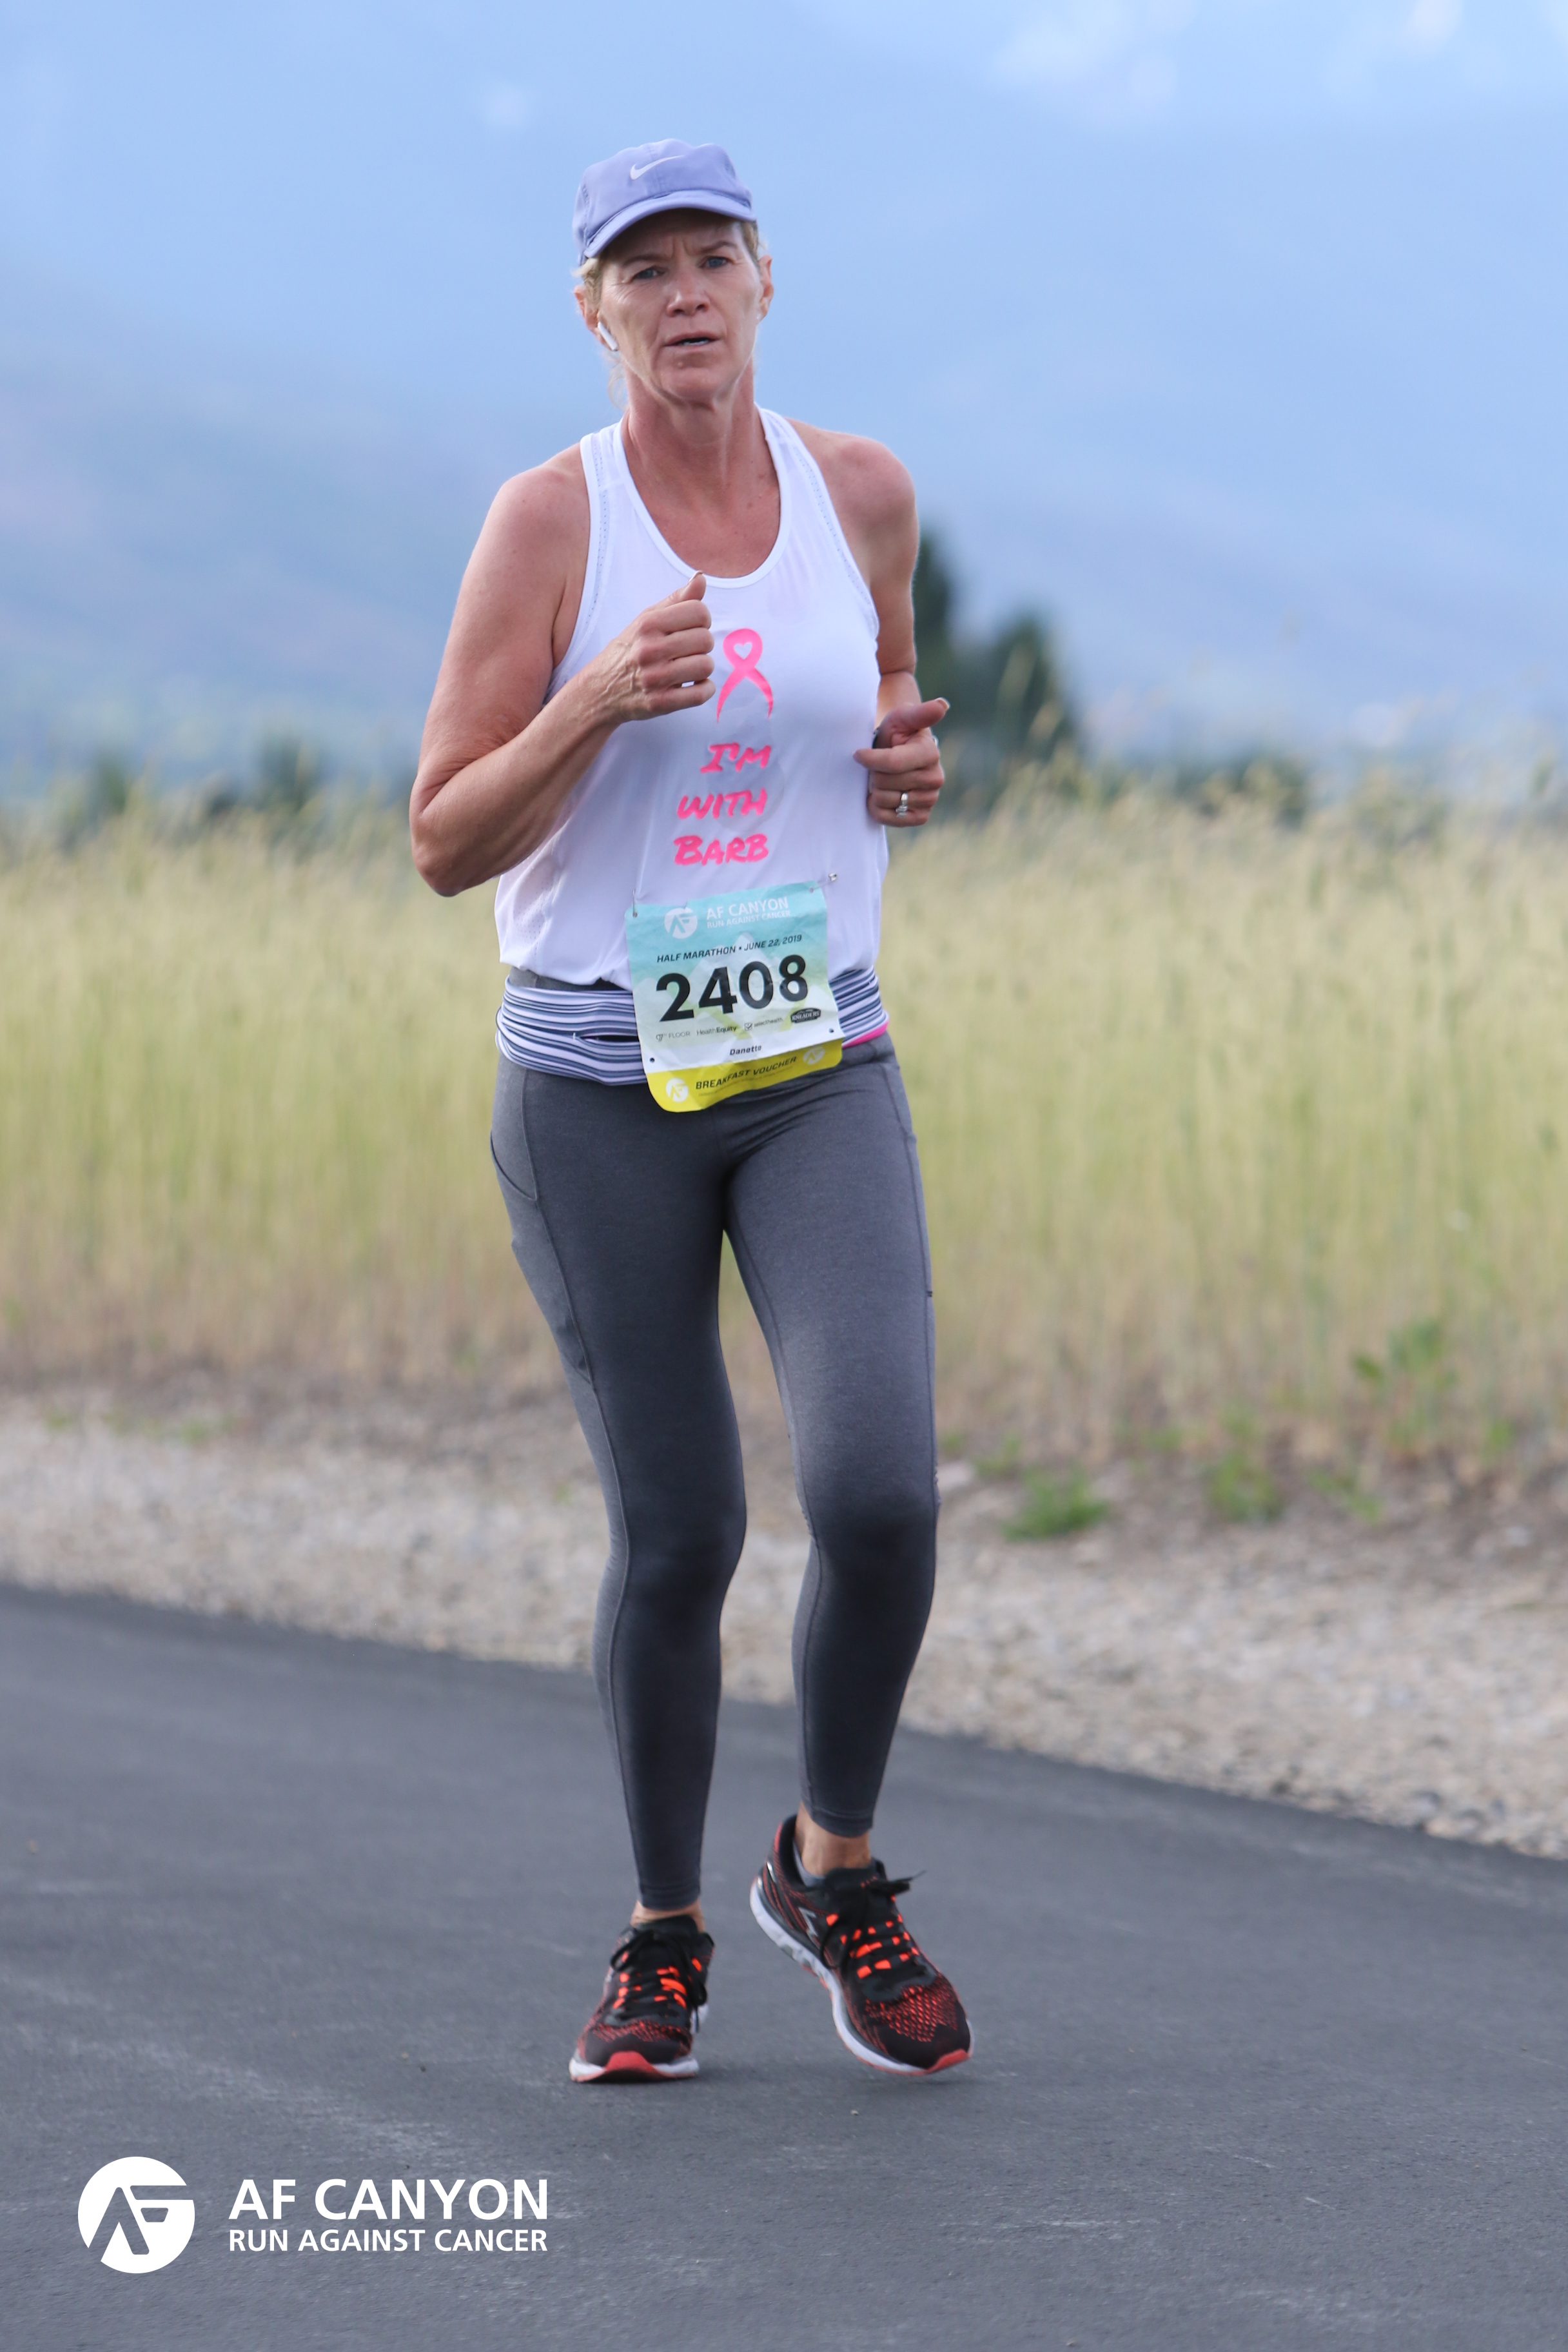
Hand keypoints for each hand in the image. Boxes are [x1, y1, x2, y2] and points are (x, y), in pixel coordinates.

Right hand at [591, 573, 714, 722]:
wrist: (600, 690)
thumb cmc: (629, 650)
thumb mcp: (646, 619)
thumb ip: (676, 600)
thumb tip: (701, 577)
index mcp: (648, 624)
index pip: (699, 612)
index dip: (701, 620)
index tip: (691, 628)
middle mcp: (650, 649)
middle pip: (705, 639)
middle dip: (702, 645)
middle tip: (687, 650)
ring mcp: (654, 678)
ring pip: (706, 666)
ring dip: (703, 668)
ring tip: (688, 668)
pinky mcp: (659, 703)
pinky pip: (700, 694)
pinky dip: (704, 690)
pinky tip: (694, 685)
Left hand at [855, 698, 947, 826]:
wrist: (897, 754)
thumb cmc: (897, 732)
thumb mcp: (903, 718)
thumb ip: (920, 712)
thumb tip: (942, 705)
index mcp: (931, 753)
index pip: (893, 763)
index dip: (870, 759)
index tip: (858, 753)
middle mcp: (935, 779)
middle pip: (885, 782)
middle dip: (873, 773)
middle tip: (878, 766)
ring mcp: (930, 800)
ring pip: (885, 800)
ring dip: (875, 790)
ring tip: (882, 778)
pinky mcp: (920, 816)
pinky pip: (889, 818)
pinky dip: (878, 808)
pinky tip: (882, 795)